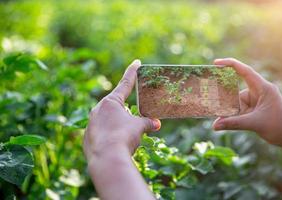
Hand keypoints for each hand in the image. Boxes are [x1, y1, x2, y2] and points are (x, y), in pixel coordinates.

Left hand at [83, 59, 158, 199]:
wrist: (107, 159)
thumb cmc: (124, 137)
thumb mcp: (139, 128)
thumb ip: (147, 122)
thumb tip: (156, 123)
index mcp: (111, 102)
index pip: (125, 83)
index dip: (132, 72)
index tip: (136, 62)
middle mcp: (98, 110)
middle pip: (116, 106)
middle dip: (126, 112)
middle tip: (133, 124)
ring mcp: (91, 124)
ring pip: (108, 120)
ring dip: (118, 126)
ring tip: (125, 139)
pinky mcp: (87, 138)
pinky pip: (101, 133)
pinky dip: (110, 137)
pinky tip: (116, 146)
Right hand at [212, 58, 281, 154]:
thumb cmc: (278, 127)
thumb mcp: (254, 124)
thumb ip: (233, 123)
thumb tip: (214, 125)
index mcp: (263, 88)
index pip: (245, 71)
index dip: (230, 64)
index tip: (216, 63)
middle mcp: (259, 91)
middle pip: (236, 91)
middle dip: (225, 99)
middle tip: (212, 104)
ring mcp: (256, 100)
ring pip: (236, 102)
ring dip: (229, 112)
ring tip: (220, 121)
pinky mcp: (254, 108)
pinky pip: (239, 109)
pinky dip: (232, 116)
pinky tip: (225, 123)